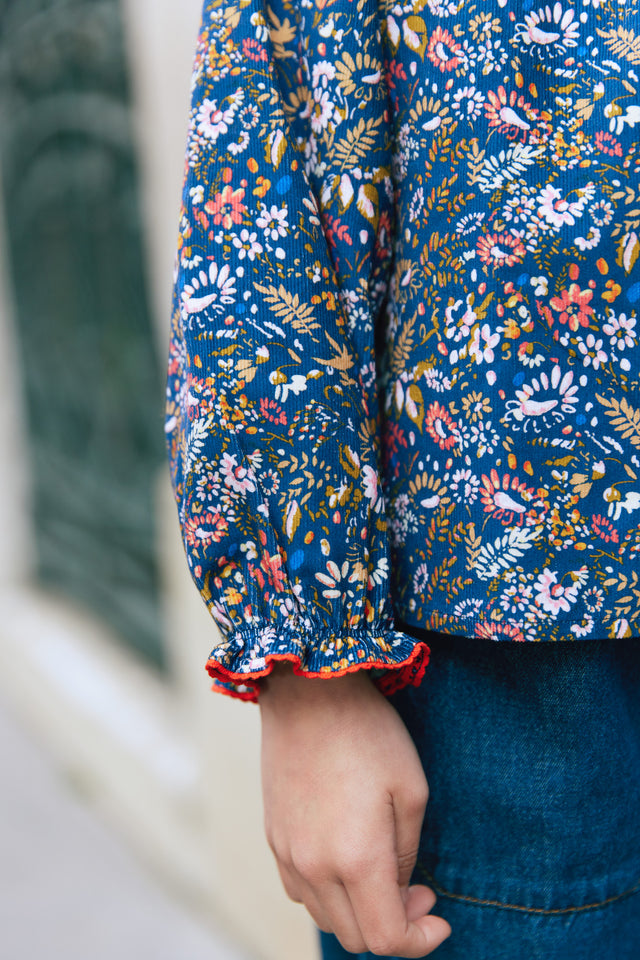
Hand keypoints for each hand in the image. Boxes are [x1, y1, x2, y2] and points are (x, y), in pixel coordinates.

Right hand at [259, 663, 451, 956]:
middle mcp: (314, 866)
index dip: (420, 941)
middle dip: (393, 927)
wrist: (308, 691)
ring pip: (326, 918)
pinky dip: (329, 893)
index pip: (387, 939)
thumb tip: (401, 892)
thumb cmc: (367, 732)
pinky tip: (347, 858)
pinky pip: (301, 891)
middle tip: (417, 890)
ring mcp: (287, 854)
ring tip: (383, 872)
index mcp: (355, 858)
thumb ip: (407, 855)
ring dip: (359, 912)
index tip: (438, 917)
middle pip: (355, 937)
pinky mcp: (272, 837)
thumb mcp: (411, 790)